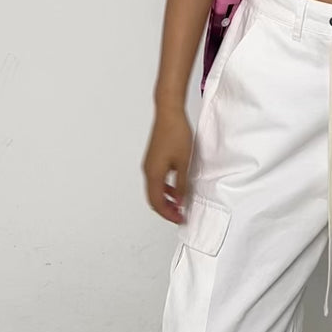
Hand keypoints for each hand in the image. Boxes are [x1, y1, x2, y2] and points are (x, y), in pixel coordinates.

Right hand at [142, 108, 193, 222]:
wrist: (169, 112)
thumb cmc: (176, 133)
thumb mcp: (184, 162)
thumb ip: (181, 184)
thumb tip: (180, 200)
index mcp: (153, 174)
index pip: (157, 203)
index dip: (168, 214)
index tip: (180, 218)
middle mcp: (148, 170)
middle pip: (153, 198)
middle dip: (166, 209)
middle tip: (179, 215)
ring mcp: (149, 164)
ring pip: (154, 189)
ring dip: (165, 198)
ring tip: (180, 203)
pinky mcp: (153, 157)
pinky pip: (156, 179)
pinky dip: (165, 187)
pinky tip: (176, 187)